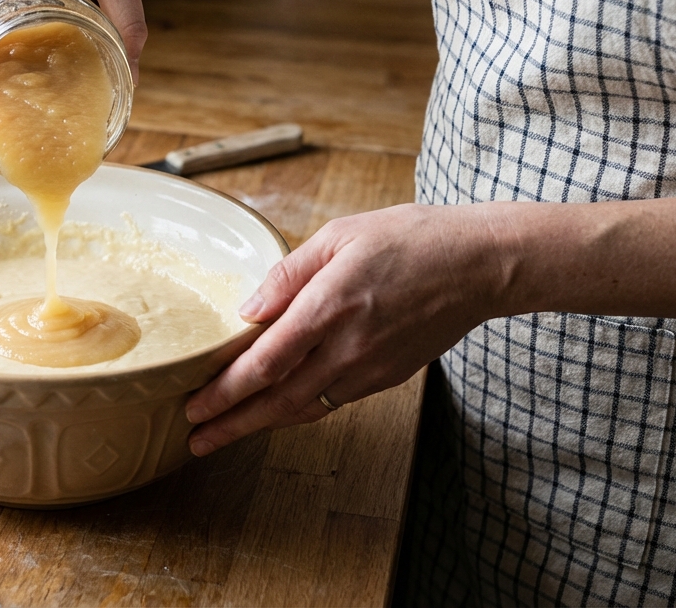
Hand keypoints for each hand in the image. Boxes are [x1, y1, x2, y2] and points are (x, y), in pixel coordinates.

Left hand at [184, 204, 506, 455]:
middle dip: (232, 425)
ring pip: (304, 408)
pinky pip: (332, 401)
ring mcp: (370, 368)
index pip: (265, 363)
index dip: (226, 391)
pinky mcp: (388, 377)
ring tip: (225, 432)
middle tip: (195, 439)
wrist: (481, 265)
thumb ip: (287, 274)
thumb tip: (247, 310)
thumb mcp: (339, 236)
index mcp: (330, 307)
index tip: (194, 405)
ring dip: (262, 424)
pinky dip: (299, 410)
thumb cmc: (410, 239)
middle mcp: (348, 348)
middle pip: (278, 401)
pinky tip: (277, 410)